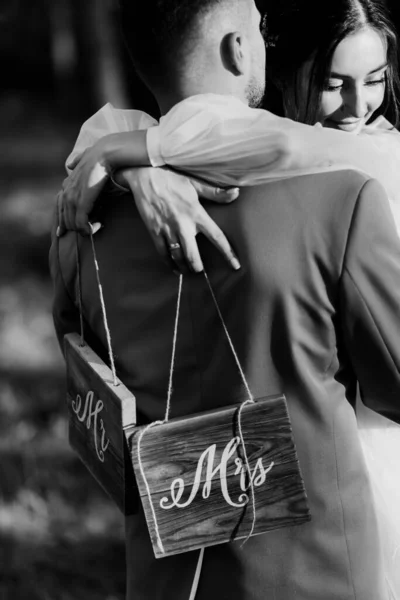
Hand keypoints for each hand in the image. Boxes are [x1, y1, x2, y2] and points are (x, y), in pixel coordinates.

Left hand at [57, 139, 110, 236]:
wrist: (105, 154)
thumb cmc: (100, 156)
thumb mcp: (84, 158)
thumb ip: (77, 162)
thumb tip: (70, 165)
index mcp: (67, 183)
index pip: (60, 207)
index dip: (62, 220)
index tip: (63, 231)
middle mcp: (66, 191)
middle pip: (65, 218)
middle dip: (76, 228)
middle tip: (88, 230)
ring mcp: (72, 197)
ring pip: (73, 223)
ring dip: (83, 230)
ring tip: (94, 229)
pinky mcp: (81, 203)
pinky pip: (80, 223)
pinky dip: (87, 229)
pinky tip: (94, 229)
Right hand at [121, 167, 240, 272]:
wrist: (144, 175)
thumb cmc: (171, 178)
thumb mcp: (195, 183)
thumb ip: (215, 193)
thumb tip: (236, 193)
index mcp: (196, 214)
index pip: (217, 237)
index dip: (228, 253)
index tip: (235, 266)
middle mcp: (183, 225)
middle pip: (193, 255)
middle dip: (197, 267)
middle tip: (200, 270)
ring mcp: (167, 229)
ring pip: (178, 257)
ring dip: (184, 267)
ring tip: (188, 270)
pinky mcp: (154, 231)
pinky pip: (163, 252)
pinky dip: (168, 262)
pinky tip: (173, 267)